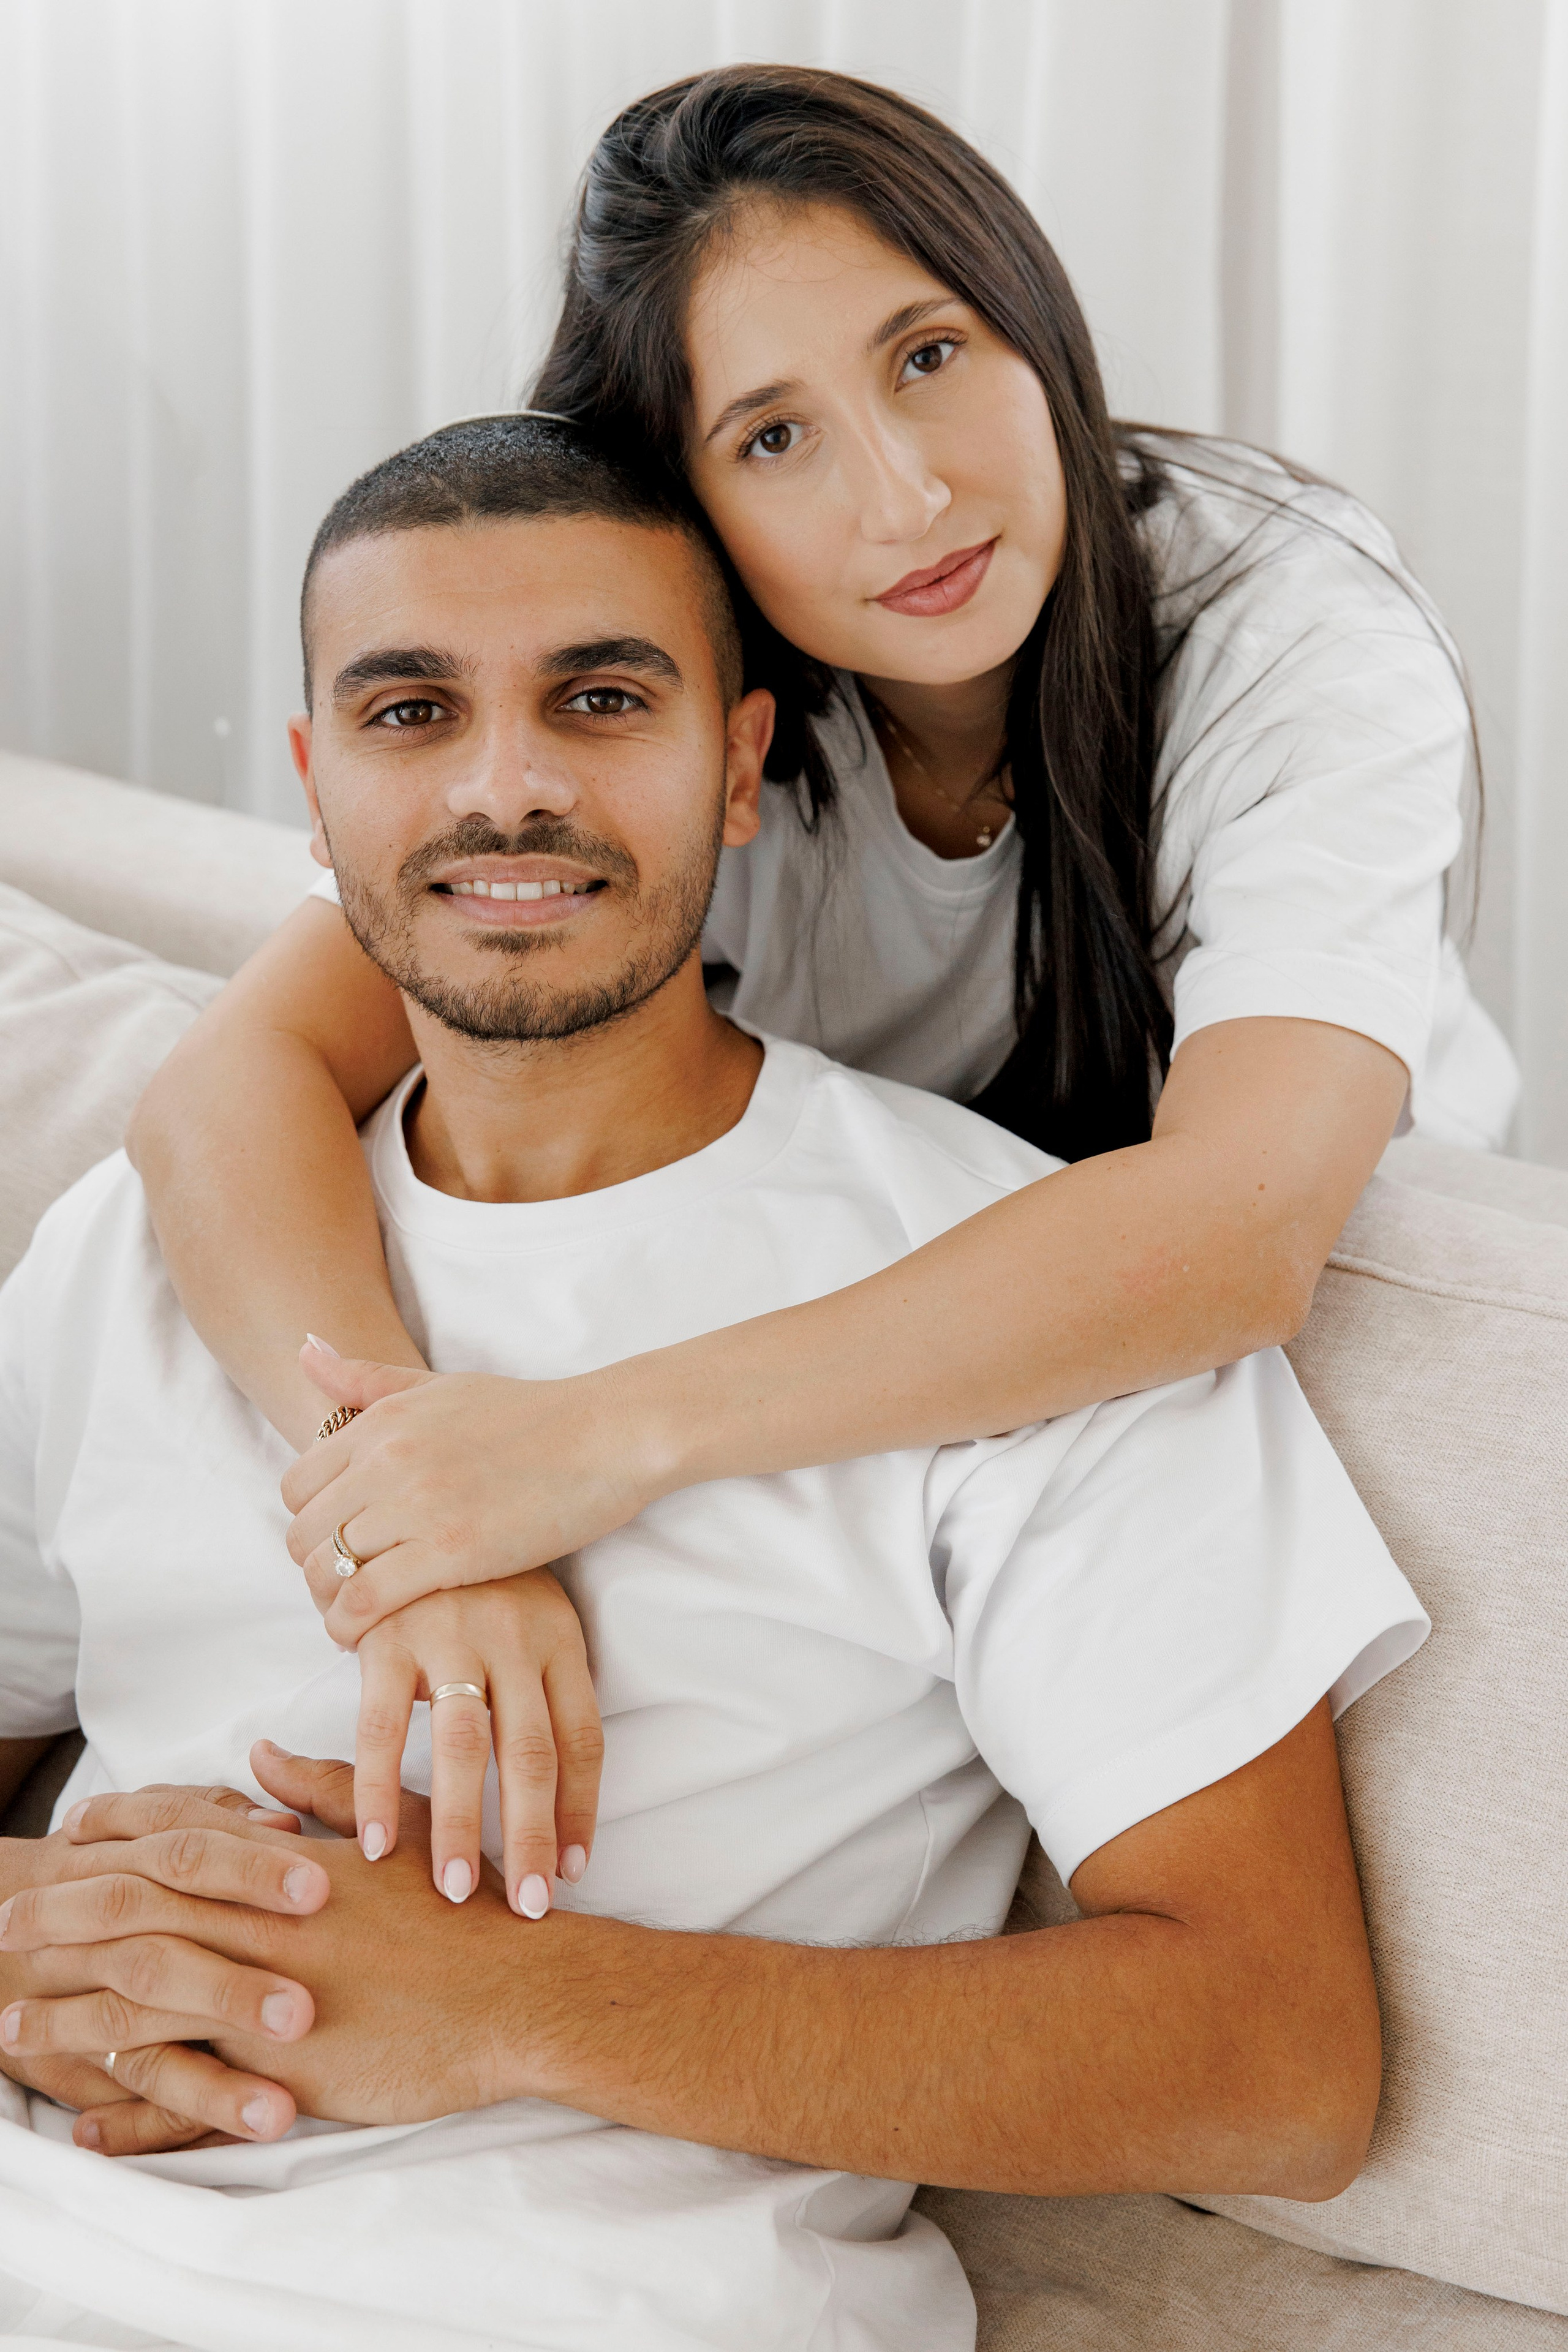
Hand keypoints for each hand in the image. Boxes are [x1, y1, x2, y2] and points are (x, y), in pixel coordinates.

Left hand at [10, 1757, 549, 2131]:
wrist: (521, 1990)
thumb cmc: (467, 1907)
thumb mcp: (397, 1826)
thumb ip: (321, 1790)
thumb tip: (258, 1756)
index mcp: (283, 1866)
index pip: (170, 1843)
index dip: (107, 1840)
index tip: (63, 1840)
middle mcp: (261, 1927)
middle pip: (129, 1917)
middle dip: (56, 1920)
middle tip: (2, 1926)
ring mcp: (266, 2000)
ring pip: (137, 2007)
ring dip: (65, 2018)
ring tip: (11, 2029)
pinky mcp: (281, 2070)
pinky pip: (185, 2097)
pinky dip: (128, 2114)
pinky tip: (86, 2125)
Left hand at [283, 1341, 661, 1646]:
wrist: (606, 1435)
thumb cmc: (530, 1414)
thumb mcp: (441, 1385)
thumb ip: (368, 1377)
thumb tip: (304, 1349)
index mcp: (382, 1420)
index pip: (296, 1486)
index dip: (310, 1523)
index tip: (336, 1545)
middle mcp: (387, 1458)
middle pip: (302, 1533)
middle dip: (314, 1569)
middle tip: (345, 1589)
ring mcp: (417, 1505)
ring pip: (325, 1571)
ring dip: (329, 1604)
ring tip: (354, 1618)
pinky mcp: (450, 1551)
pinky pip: (365, 1600)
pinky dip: (350, 1627)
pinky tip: (367, 1637)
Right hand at [350, 1574, 602, 1918]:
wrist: (417, 1493)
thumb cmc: (483, 1579)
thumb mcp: (533, 1618)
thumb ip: (544, 1691)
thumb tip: (562, 1802)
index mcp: (559, 1638)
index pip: (583, 1739)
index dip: (580, 1812)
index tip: (573, 1874)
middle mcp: (514, 1637)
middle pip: (532, 1754)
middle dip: (531, 1838)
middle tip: (528, 1909)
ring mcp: (450, 1635)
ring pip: (465, 1747)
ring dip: (460, 1826)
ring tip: (453, 1892)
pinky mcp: (388, 1636)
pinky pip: (383, 1727)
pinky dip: (382, 1790)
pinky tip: (378, 1842)